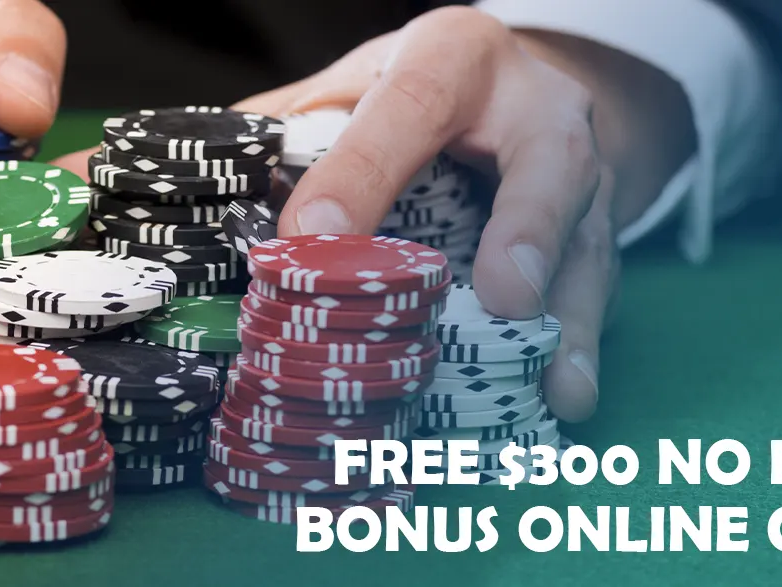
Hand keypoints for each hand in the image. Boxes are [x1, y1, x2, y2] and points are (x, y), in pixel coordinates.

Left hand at [233, 7, 696, 422]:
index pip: (409, 106)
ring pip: (588, 241)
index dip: (361, 173)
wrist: (517, 91)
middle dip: (527, 230)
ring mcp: (587, 175)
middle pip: (548, 161)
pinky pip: (600, 291)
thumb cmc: (412, 98)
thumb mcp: (352, 88)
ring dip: (568, 316)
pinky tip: (564, 395)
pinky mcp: (603, 233)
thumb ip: (283, 131)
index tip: (311, 236)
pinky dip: (581, 348)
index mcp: (454, 58)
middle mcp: (537, 109)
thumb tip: (177, 190)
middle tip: (503, 298)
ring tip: (553, 382)